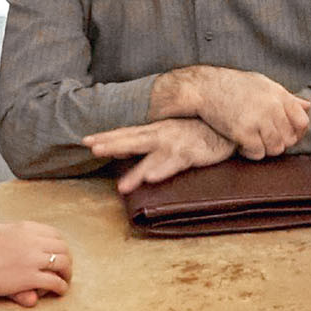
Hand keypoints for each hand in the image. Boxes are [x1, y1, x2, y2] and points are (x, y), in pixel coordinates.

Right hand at [0, 220, 71, 307]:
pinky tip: (60, 290)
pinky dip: (61, 286)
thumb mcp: (0, 230)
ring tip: (65, 280)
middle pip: (62, 248)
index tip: (60, 254)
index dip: (60, 245)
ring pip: (62, 263)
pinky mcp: (30, 277)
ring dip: (67, 273)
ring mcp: (33, 259)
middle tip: (66, 269)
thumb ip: (16, 230)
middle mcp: (33, 242)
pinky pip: (54, 281)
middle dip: (67, 259)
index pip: (55, 234)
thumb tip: (25, 232)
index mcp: (26, 229)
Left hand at [83, 117, 235, 192]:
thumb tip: (126, 149)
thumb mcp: (170, 133)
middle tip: (92, 148)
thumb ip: (149, 140)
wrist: (225, 125)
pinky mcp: (190, 153)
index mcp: (155, 130)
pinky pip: (174, 164)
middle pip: (132, 140)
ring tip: (121, 185)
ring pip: (151, 158)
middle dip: (112, 144)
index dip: (106, 136)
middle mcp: (162, 134)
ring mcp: (175, 144)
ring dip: (136, 171)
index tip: (85, 140)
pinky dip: (162, 170)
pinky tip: (151, 178)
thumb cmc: (196, 131)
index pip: (126, 133)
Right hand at [155, 66, 310, 158]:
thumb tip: (308, 106)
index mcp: (278, 94)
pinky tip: (242, 145)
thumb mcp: (262, 84)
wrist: (204, 87)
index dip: (296, 133)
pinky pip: (258, 153)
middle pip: (289, 138)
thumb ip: (286, 97)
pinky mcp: (243, 132)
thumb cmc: (233, 85)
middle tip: (264, 139)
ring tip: (253, 141)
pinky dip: (251, 153)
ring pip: (275, 148)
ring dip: (265, 149)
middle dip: (279, 142)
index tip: (285, 135)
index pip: (302, 121)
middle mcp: (271, 106)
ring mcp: (258, 119)